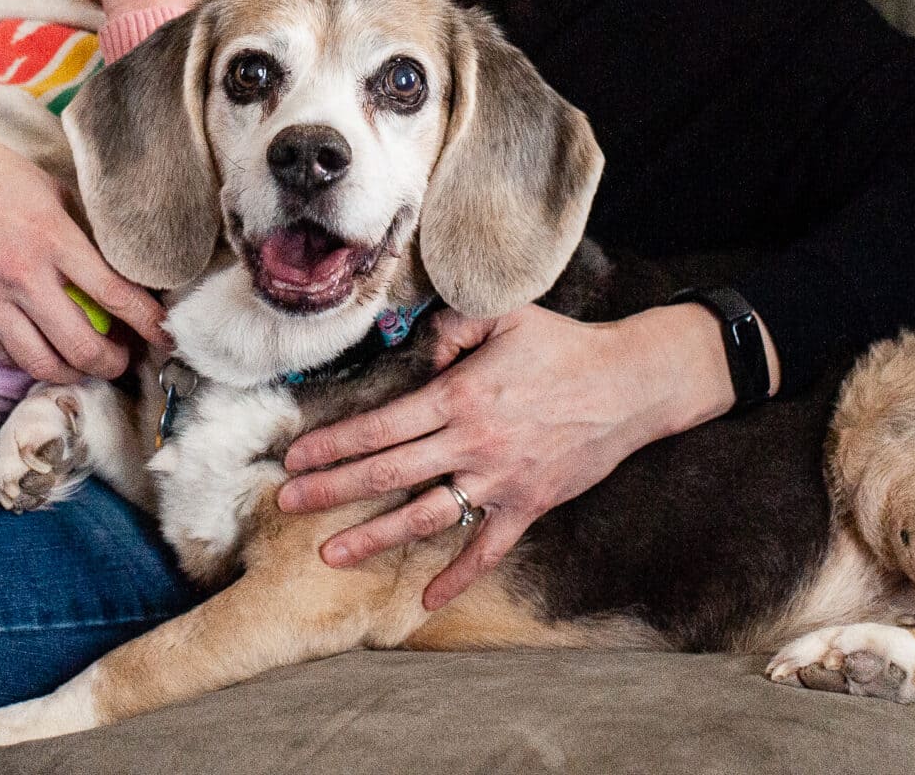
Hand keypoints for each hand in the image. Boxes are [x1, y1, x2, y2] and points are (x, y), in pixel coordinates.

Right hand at [0, 102, 169, 383]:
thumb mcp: (48, 188)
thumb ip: (81, 230)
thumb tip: (121, 264)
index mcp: (53, 238)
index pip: (115, 295)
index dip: (149, 325)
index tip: (166, 337)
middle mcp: (23, 276)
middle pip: (81, 347)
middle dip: (114, 364)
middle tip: (126, 359)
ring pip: (41, 364)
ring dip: (73, 373)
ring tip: (87, 364)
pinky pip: (3, 356)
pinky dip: (30, 362)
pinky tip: (45, 353)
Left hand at [275, 302, 737, 609]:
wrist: (628, 384)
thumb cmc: (563, 346)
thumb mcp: (505, 314)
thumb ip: (453, 323)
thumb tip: (422, 344)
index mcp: (459, 397)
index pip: (381, 426)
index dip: (334, 443)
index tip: (296, 457)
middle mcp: (472, 444)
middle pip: (387, 474)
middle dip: (331, 490)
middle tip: (286, 503)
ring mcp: (499, 481)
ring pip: (424, 517)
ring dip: (373, 538)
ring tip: (330, 554)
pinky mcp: (527, 506)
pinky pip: (486, 550)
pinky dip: (456, 577)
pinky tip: (426, 601)